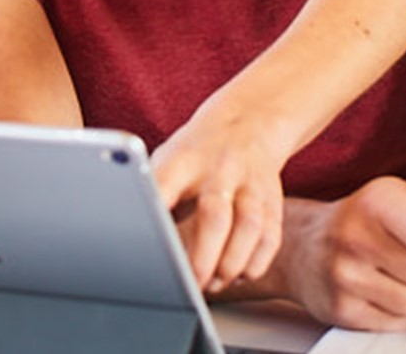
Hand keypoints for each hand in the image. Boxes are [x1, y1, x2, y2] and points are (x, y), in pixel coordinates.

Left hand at [152, 99, 287, 292]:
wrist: (248, 121)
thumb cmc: (196, 153)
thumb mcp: (168, 160)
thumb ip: (156, 196)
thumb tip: (133, 244)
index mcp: (185, 159)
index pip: (166, 186)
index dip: (155, 213)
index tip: (145, 244)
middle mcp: (221, 168)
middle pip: (215, 214)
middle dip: (203, 257)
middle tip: (190, 284)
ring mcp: (250, 182)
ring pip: (250, 226)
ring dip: (231, 264)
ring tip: (214, 281)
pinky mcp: (272, 198)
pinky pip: (270, 237)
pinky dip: (255, 263)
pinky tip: (239, 273)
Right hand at [272, 179, 405, 330]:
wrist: (305, 246)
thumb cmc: (367, 216)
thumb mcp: (404, 192)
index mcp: (375, 201)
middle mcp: (356, 238)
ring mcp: (347, 278)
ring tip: (404, 272)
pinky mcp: (343, 312)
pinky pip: (403, 323)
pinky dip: (405, 311)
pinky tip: (388, 289)